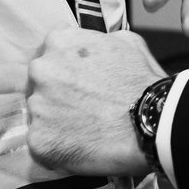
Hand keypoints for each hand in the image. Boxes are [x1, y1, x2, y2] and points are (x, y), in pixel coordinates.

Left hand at [25, 26, 163, 177]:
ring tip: (86, 130)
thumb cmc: (143, 82)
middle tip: (83, 109)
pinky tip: (82, 147)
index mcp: (58, 41)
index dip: (65, 70)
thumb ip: (98, 40)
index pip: (50, 53)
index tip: (78, 84)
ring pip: (40, 115)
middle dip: (57, 95)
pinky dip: (58, 148)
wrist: (152, 122)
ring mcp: (36, 106)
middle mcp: (41, 70)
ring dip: (57, 122)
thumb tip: (94, 47)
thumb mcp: (126, 41)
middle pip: (40, 83)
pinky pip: (42, 144)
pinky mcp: (38, 140)